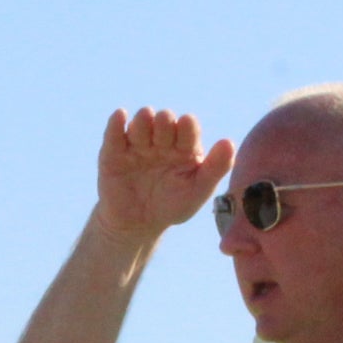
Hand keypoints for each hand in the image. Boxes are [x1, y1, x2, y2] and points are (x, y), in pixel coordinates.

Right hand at [95, 108, 234, 243]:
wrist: (137, 226)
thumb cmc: (171, 207)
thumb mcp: (197, 192)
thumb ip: (216, 168)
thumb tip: (229, 142)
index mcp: (184, 146)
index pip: (188, 126)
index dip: (187, 126)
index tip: (185, 130)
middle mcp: (162, 140)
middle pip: (164, 119)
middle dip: (164, 125)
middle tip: (161, 144)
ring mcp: (137, 145)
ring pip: (141, 122)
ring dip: (143, 123)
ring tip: (142, 138)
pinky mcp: (113, 153)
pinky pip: (114, 132)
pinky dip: (116, 123)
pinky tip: (120, 116)